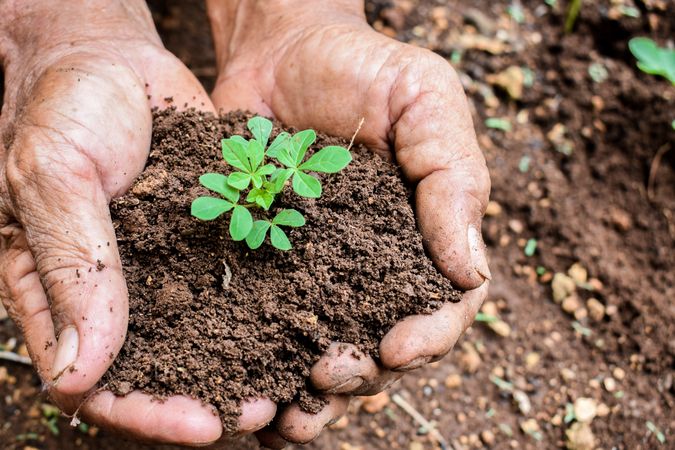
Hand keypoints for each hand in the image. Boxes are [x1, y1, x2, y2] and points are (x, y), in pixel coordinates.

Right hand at [0, 0, 274, 443]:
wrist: (110, 56)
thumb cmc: (64, 106)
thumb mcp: (53, 176)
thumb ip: (70, 267)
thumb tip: (77, 375)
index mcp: (60, 293)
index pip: (96, 381)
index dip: (146, 412)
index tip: (202, 426)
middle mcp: (118, 293)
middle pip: (162, 372)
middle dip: (212, 399)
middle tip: (266, 413)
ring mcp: (166, 268)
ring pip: (209, 336)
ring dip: (250, 363)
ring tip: (297, 380)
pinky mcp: (209, 237)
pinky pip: (239, 281)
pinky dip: (270, 307)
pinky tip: (309, 319)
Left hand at [206, 0, 489, 445]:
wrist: (281, 48)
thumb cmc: (364, 67)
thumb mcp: (426, 102)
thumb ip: (453, 180)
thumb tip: (472, 272)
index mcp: (425, 238)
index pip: (444, 306)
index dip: (429, 337)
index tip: (399, 348)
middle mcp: (375, 268)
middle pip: (383, 345)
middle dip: (362, 373)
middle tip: (329, 375)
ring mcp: (318, 272)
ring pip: (325, 352)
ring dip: (312, 394)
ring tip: (289, 417)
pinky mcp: (265, 267)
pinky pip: (266, 327)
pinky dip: (259, 365)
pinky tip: (246, 391)